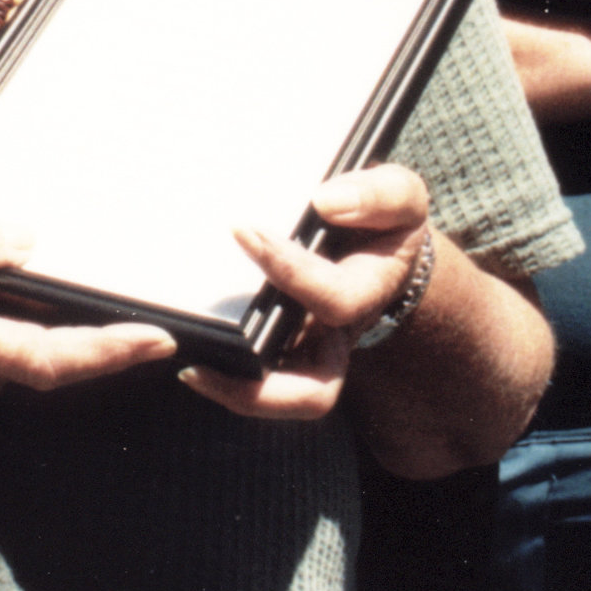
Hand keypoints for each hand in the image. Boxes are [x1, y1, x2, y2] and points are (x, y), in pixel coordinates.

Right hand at [0, 215, 174, 427]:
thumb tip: (28, 238)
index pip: (46, 359)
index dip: (106, 352)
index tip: (157, 341)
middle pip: (47, 358)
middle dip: (102, 339)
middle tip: (160, 317)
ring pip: (22, 352)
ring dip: (59, 329)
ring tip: (97, 296)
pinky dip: (20, 325)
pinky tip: (18, 288)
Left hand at [178, 165, 431, 424]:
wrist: (384, 240)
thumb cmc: (386, 218)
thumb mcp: (400, 196)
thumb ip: (377, 196)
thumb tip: (325, 203)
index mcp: (367, 295)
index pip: (332, 300)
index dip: (289, 271)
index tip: (243, 231)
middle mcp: (338, 335)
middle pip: (312, 393)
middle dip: (259, 392)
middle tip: (199, 368)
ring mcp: (310, 346)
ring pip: (281, 395)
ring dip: (235, 391)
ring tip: (190, 369)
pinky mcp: (285, 342)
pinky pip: (259, 372)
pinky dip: (229, 371)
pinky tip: (190, 345)